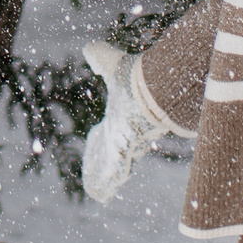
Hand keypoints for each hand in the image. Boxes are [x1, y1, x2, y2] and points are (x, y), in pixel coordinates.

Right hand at [80, 41, 169, 203]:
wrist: (153, 91)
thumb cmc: (134, 77)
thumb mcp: (110, 62)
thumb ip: (100, 56)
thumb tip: (89, 47)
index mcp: (121, 115)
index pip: (112, 129)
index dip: (103, 136)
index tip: (98, 139)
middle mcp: (124, 133)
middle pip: (113, 152)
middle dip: (104, 162)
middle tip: (98, 173)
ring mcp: (125, 146)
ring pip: (113, 167)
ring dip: (104, 178)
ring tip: (97, 192)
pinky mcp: (124, 155)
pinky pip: (112, 174)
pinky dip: (105, 184)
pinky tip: (99, 195)